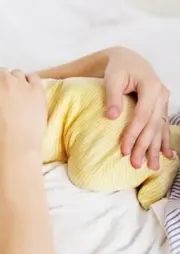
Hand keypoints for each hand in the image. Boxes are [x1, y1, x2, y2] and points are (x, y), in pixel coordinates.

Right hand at [0, 67, 46, 151]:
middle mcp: (7, 79)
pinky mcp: (38, 90)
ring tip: (14, 97)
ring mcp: (24, 83)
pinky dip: (28, 81)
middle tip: (1, 98)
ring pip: (17, 73)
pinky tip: (26, 92)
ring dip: (13, 81)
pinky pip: (33, 77)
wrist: (17, 145)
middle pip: (1, 72)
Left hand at [103, 47, 173, 169]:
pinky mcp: (161, 107)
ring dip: (156, 148)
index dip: (133, 133)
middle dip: (145, 146)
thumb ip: (112, 96)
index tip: (123, 149)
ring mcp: (163, 101)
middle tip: (135, 164)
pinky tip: (169, 155)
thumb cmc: (117, 69)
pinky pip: (164, 126)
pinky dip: (165, 141)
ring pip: (160, 128)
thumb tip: (112, 117)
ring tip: (152, 167)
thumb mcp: (112, 78)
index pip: (142, 115)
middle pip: (153, 125)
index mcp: (151, 86)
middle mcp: (161, 95)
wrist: (128, 60)